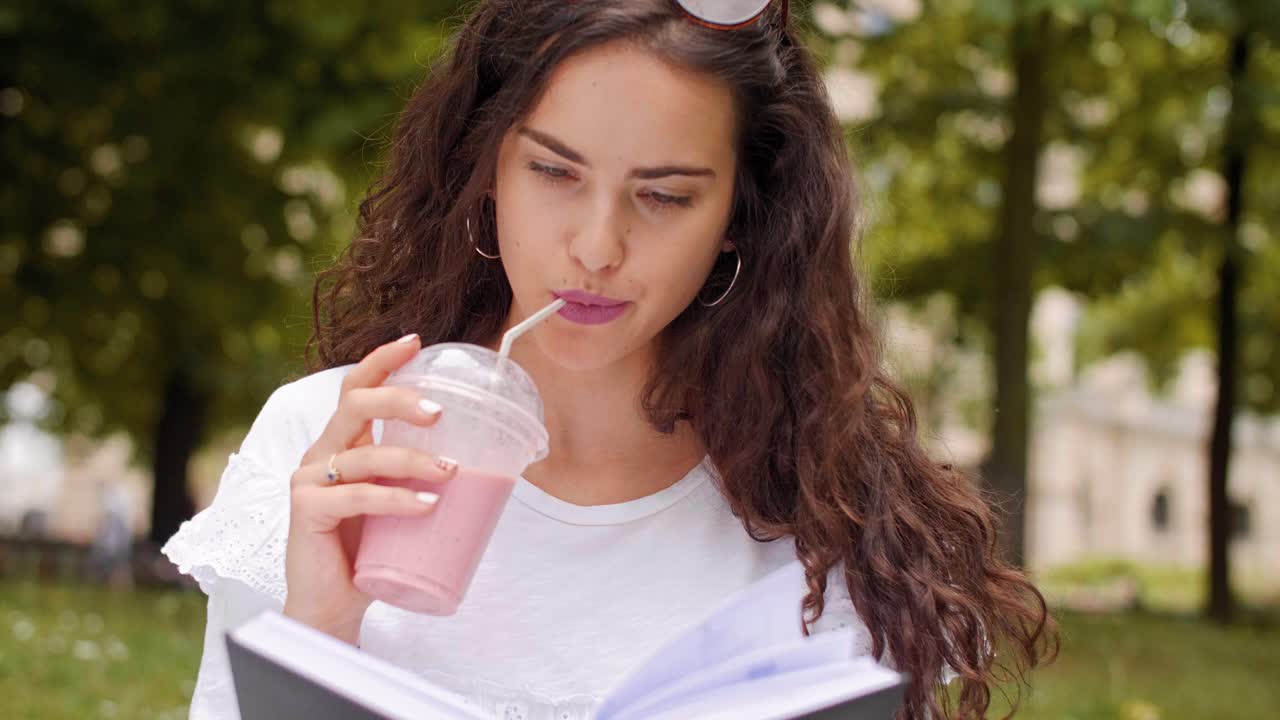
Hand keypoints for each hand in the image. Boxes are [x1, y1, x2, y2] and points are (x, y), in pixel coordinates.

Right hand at [282, 333, 458, 643]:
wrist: (333, 607)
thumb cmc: (369, 552)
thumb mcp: (399, 503)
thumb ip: (420, 478)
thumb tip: (484, 463)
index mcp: (342, 443)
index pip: (356, 388)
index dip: (382, 361)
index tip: (415, 342)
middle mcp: (321, 453)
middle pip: (355, 405)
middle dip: (400, 400)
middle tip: (440, 413)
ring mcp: (309, 481)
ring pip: (364, 453)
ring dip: (413, 460)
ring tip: (450, 472)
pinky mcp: (305, 511)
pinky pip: (357, 496)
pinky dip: (396, 499)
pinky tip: (426, 506)